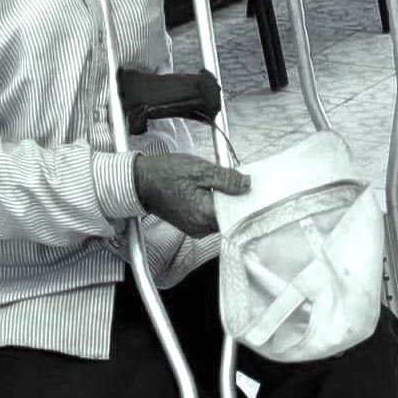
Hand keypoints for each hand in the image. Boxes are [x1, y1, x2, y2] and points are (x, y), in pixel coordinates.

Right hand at [133, 152, 248, 237]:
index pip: (237, 214)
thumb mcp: (200, 170)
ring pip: (221, 217)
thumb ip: (226, 179)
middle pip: (230, 218)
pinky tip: (217, 191)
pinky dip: (217, 205)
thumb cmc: (166, 174)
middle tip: (245, 183)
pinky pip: (211, 217)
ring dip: (228, 202)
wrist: (141, 181)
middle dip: (239, 201)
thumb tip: (247, 184)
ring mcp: (195, 228)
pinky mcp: (191, 224)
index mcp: (204, 215)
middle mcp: (200, 227)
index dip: (248, 201)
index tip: (256, 189)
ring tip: (230, 184)